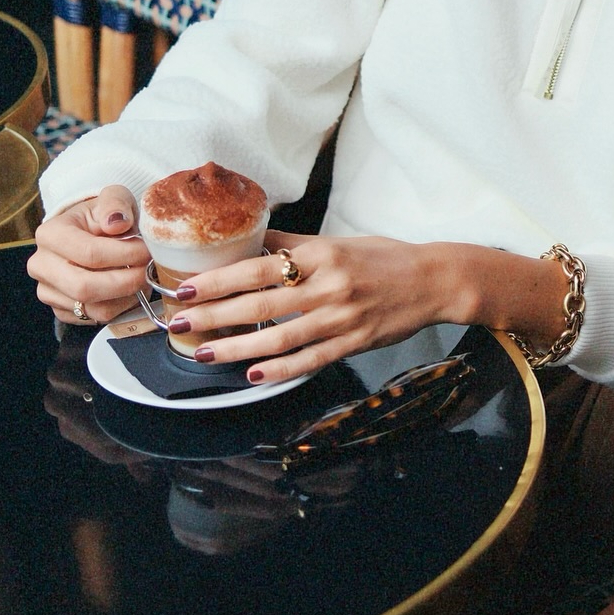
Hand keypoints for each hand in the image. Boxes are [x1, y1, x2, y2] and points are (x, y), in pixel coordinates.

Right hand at [28, 185, 149, 325]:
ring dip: (126, 297)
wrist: (90, 234)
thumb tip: (116, 222)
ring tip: (140, 277)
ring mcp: (48, 291)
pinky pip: (95, 318)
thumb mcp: (113, 198)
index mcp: (50, 234)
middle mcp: (41, 265)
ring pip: (94, 308)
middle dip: (126, 282)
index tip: (148, 251)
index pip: (89, 253)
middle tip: (148, 270)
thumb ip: (116, 204)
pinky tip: (127, 288)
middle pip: (86, 288)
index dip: (125, 255)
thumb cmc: (103, 216)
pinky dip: (119, 307)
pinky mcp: (61, 310)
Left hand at [160, 231, 460, 384]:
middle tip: (179, 322)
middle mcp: (329, 286)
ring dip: (237, 347)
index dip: (221, 279)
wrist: (434, 281)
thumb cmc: (384, 258)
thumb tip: (250, 239)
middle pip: (262, 303)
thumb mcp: (339, 241)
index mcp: (322, 255)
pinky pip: (311, 359)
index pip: (260, 267)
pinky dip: (280, 370)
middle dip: (215, 314)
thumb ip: (294, 244)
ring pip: (280, 337)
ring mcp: (342, 318)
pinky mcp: (354, 343)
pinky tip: (253, 375)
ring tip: (204, 352)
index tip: (189, 286)